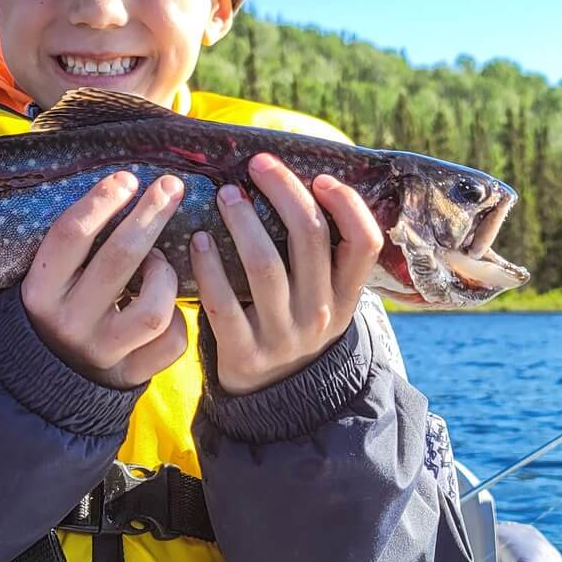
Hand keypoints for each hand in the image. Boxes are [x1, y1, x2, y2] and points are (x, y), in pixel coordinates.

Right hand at [21, 171, 190, 388]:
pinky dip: (179, 318)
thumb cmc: (58, 306)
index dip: (101, 201)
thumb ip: (77, 245)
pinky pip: (172, 341)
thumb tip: (124, 186)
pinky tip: (168, 303)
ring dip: (165, 275)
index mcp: (40, 292)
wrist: (47, 378)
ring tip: (160, 261)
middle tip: (170, 187)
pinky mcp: (130, 374)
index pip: (70, 235)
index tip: (127, 178)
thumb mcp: (50, 279)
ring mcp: (102, 351)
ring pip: (153, 308)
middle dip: (150, 216)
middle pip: (119, 259)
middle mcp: (69, 321)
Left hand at [191, 153, 382, 395]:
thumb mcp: (325, 296)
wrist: (275, 396)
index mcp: (346, 294)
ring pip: (265, 265)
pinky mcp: (244, 352)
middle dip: (284, 191)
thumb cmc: (295, 323)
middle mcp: (321, 312)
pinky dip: (208, 267)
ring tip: (226, 195)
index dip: (347, 205)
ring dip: (243, 222)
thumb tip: (303, 181)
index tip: (320, 177)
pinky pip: (223, 302)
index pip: (364, 243)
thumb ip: (322, 254)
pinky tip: (197, 241)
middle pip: (310, 238)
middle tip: (258, 165)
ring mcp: (283, 335)